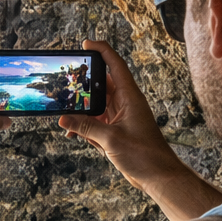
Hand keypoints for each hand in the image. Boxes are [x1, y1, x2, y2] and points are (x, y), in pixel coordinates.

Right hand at [58, 39, 221, 220]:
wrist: (158, 176)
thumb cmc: (144, 155)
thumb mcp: (110, 139)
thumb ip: (85, 127)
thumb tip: (63, 118)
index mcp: (130, 97)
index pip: (115, 66)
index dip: (101, 51)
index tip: (86, 44)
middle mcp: (125, 103)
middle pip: (100, 85)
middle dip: (82, 84)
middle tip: (65, 83)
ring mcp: (120, 117)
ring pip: (95, 105)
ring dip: (81, 110)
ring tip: (64, 112)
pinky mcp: (115, 131)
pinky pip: (95, 122)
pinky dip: (84, 125)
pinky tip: (72, 132)